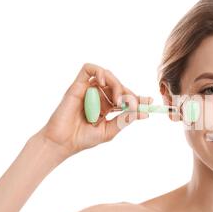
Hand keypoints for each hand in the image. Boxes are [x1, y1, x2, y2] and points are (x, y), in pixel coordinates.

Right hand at [37, 63, 151, 157]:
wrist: (62, 142)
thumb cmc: (83, 139)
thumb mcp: (109, 130)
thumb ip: (125, 120)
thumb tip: (143, 113)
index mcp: (107, 108)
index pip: (125, 98)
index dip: (138, 98)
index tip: (150, 102)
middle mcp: (99, 97)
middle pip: (119, 86)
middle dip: (129, 93)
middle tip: (134, 104)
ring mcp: (88, 90)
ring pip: (107, 76)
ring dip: (117, 85)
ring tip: (118, 101)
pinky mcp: (77, 86)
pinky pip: (88, 69)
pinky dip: (99, 72)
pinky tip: (104, 82)